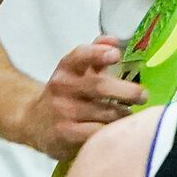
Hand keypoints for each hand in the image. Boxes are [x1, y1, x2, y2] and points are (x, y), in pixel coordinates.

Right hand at [21, 37, 141, 160]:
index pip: (80, 56)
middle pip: (100, 86)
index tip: (116, 55)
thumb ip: (96, 54)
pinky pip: (98, 133)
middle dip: (128, 91)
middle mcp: (62, 88)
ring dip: (124, 114)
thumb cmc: (66, 93)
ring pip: (105, 113)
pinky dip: (112, 131)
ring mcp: (63, 113)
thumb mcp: (76, 70)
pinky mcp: (65, 135)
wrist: (33, 121)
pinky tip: (117, 131)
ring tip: (130, 115)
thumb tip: (113, 40)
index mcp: (67, 69)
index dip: (98, 54)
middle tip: (143, 96)